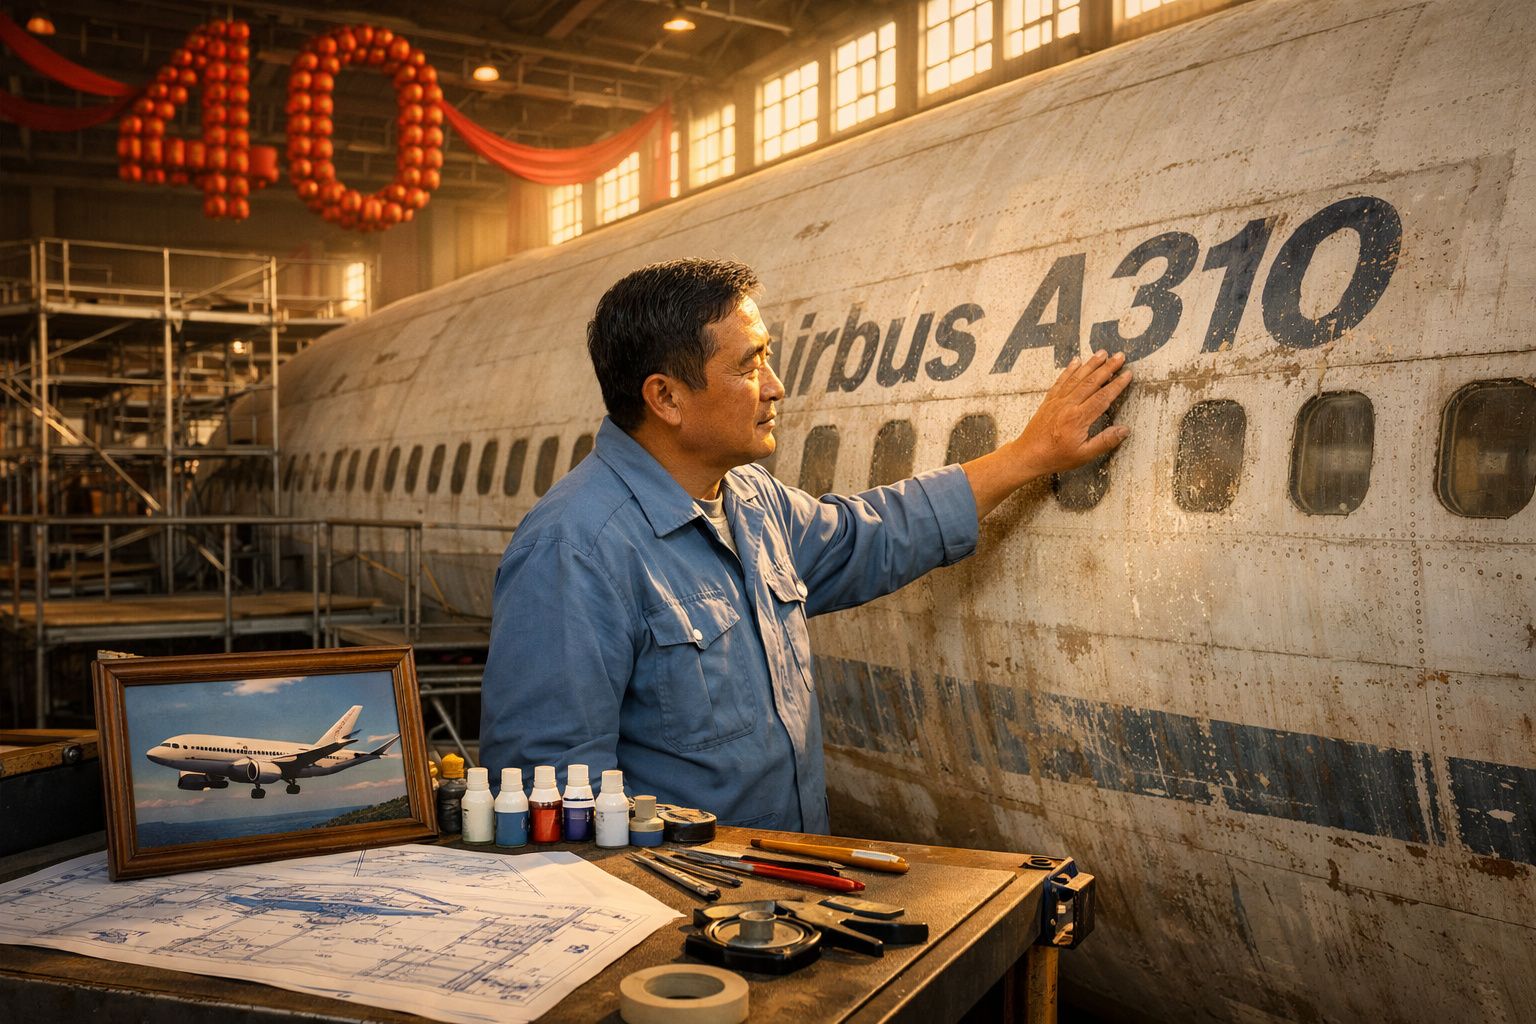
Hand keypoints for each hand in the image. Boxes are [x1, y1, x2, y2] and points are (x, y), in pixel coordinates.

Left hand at [1009, 350, 1131, 477]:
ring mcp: (1057, 401)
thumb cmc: (1055, 457)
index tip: (1127, 375)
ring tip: (1102, 353)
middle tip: (1119, 357)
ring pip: (1077, 378)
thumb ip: (1105, 441)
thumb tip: (1124, 430)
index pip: (1103, 397)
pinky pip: (1061, 381)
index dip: (1117, 385)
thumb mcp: (1084, 455)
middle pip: (1091, 382)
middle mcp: (1068, 406)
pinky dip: (1070, 370)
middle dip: (1107, 367)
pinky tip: (1076, 361)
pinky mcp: (1049, 401)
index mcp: (1078, 418)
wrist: (1028, 455)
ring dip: (1091, 364)